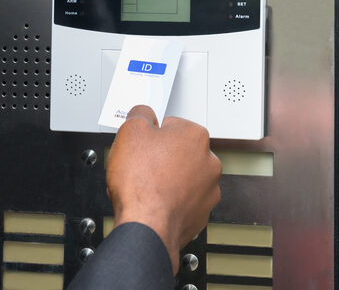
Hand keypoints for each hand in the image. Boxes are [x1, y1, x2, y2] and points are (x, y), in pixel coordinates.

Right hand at [106, 105, 221, 273]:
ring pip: (182, 177)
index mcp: (195, 136)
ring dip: (166, 179)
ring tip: (145, 186)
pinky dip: (170, 201)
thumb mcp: (130, 130)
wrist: (146, 226)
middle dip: (160, 157)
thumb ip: (140, 114)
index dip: (151, 134)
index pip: (171, 125)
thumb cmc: (141, 183)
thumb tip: (143, 113)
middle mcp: (208, 162)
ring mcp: (208, 190)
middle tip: (140, 165)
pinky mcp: (200, 214)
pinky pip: (183, 200)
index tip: (142, 143)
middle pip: (179, 152)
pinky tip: (152, 201)